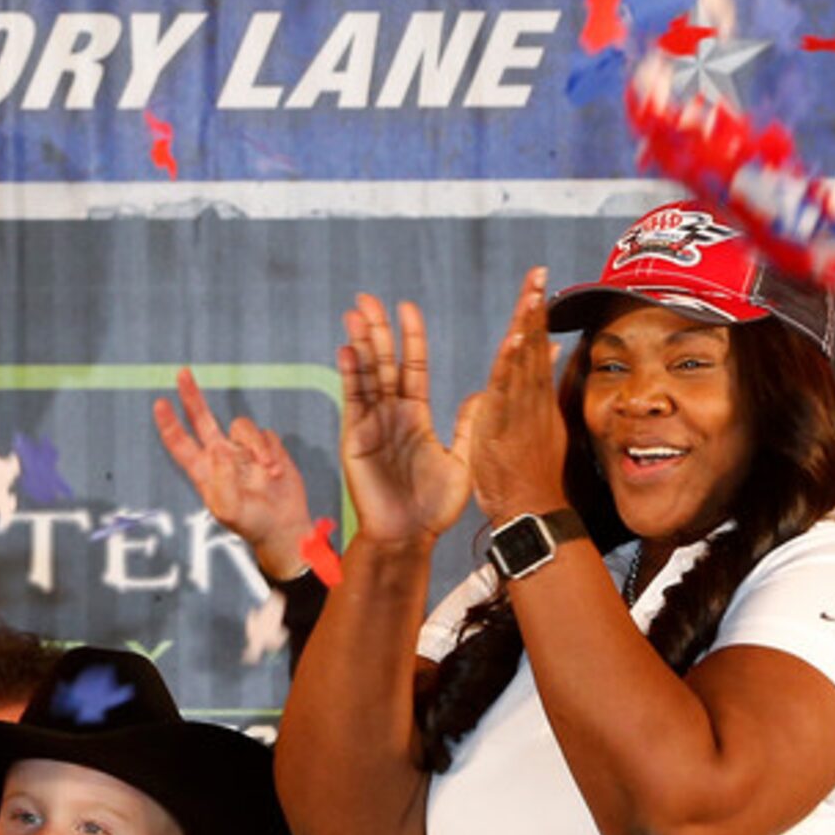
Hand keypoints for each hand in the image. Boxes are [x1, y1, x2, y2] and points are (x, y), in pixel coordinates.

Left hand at [154, 369, 315, 579]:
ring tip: (266, 470)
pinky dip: (271, 451)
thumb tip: (220, 448)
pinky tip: (275, 472)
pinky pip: (266, 434)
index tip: (159, 403)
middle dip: (192, 396)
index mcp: (203, 470)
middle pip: (201, 418)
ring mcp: (243, 451)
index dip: (169, 423)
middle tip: (182, 372)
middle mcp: (221, 456)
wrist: (282, 528)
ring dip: (255, 446)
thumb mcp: (228, 509)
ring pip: (242, 426)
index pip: (180, 443)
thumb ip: (221, 479)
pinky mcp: (267, 449)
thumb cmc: (250, 523)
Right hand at [336, 294, 471, 546]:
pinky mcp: (354, 437)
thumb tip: (488, 393)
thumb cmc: (435, 506)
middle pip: (382, 362)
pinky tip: (346, 350)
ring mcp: (370, 423)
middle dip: (376, 330)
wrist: (409, 535)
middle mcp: (391, 414)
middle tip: (368, 298)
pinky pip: (352, 400)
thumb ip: (470, 425)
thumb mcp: (463, 459)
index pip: (412, 367)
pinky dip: (349, 374)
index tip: (408, 308)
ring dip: (359, 343)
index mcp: (415, 416)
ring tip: (355, 313)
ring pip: (365, 374)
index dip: (410, 338)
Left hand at [457, 266, 570, 523]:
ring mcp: (522, 412)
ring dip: (527, 325)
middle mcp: (532, 401)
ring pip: (524, 361)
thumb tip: (543, 361)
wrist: (533, 513)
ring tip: (530, 293)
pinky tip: (516, 338)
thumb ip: (533, 396)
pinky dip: (513, 362)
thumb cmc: (528, 478)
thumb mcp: (532, 430)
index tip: (537, 286)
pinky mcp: (508, 425)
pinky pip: (510, 388)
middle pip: (534, 346)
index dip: (535, 318)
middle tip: (537, 273)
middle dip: (535, 309)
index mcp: (534, 402)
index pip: (535, 350)